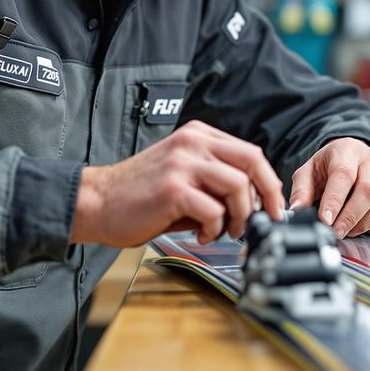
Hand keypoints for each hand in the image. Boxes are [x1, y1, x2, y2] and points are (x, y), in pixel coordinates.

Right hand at [71, 121, 284, 246]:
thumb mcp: (181, 172)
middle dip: (268, 195)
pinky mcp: (173, 189)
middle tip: (265, 219)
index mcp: (197, 136)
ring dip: (240, 215)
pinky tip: (201, 234)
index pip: (250, 152)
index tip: (273, 205)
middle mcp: (192, 144)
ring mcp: (182, 164)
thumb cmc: (139, 194)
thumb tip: (254, 201)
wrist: (97, 201)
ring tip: (225, 230)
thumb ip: (214, 179)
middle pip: (252, 161)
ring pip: (237, 186)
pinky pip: (214, 210)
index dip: (268, 181)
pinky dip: (215, 229)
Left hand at [289, 138, 369, 237]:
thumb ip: (301, 191)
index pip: (343, 175)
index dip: (335, 200)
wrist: (352, 155)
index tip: (325, 220)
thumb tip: (297, 211)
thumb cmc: (329, 165)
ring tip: (348, 230)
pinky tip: (366, 228)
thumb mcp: (309, 172)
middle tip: (336, 232)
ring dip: (365, 224)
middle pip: (369, 190)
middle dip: (351, 217)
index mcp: (346, 151)